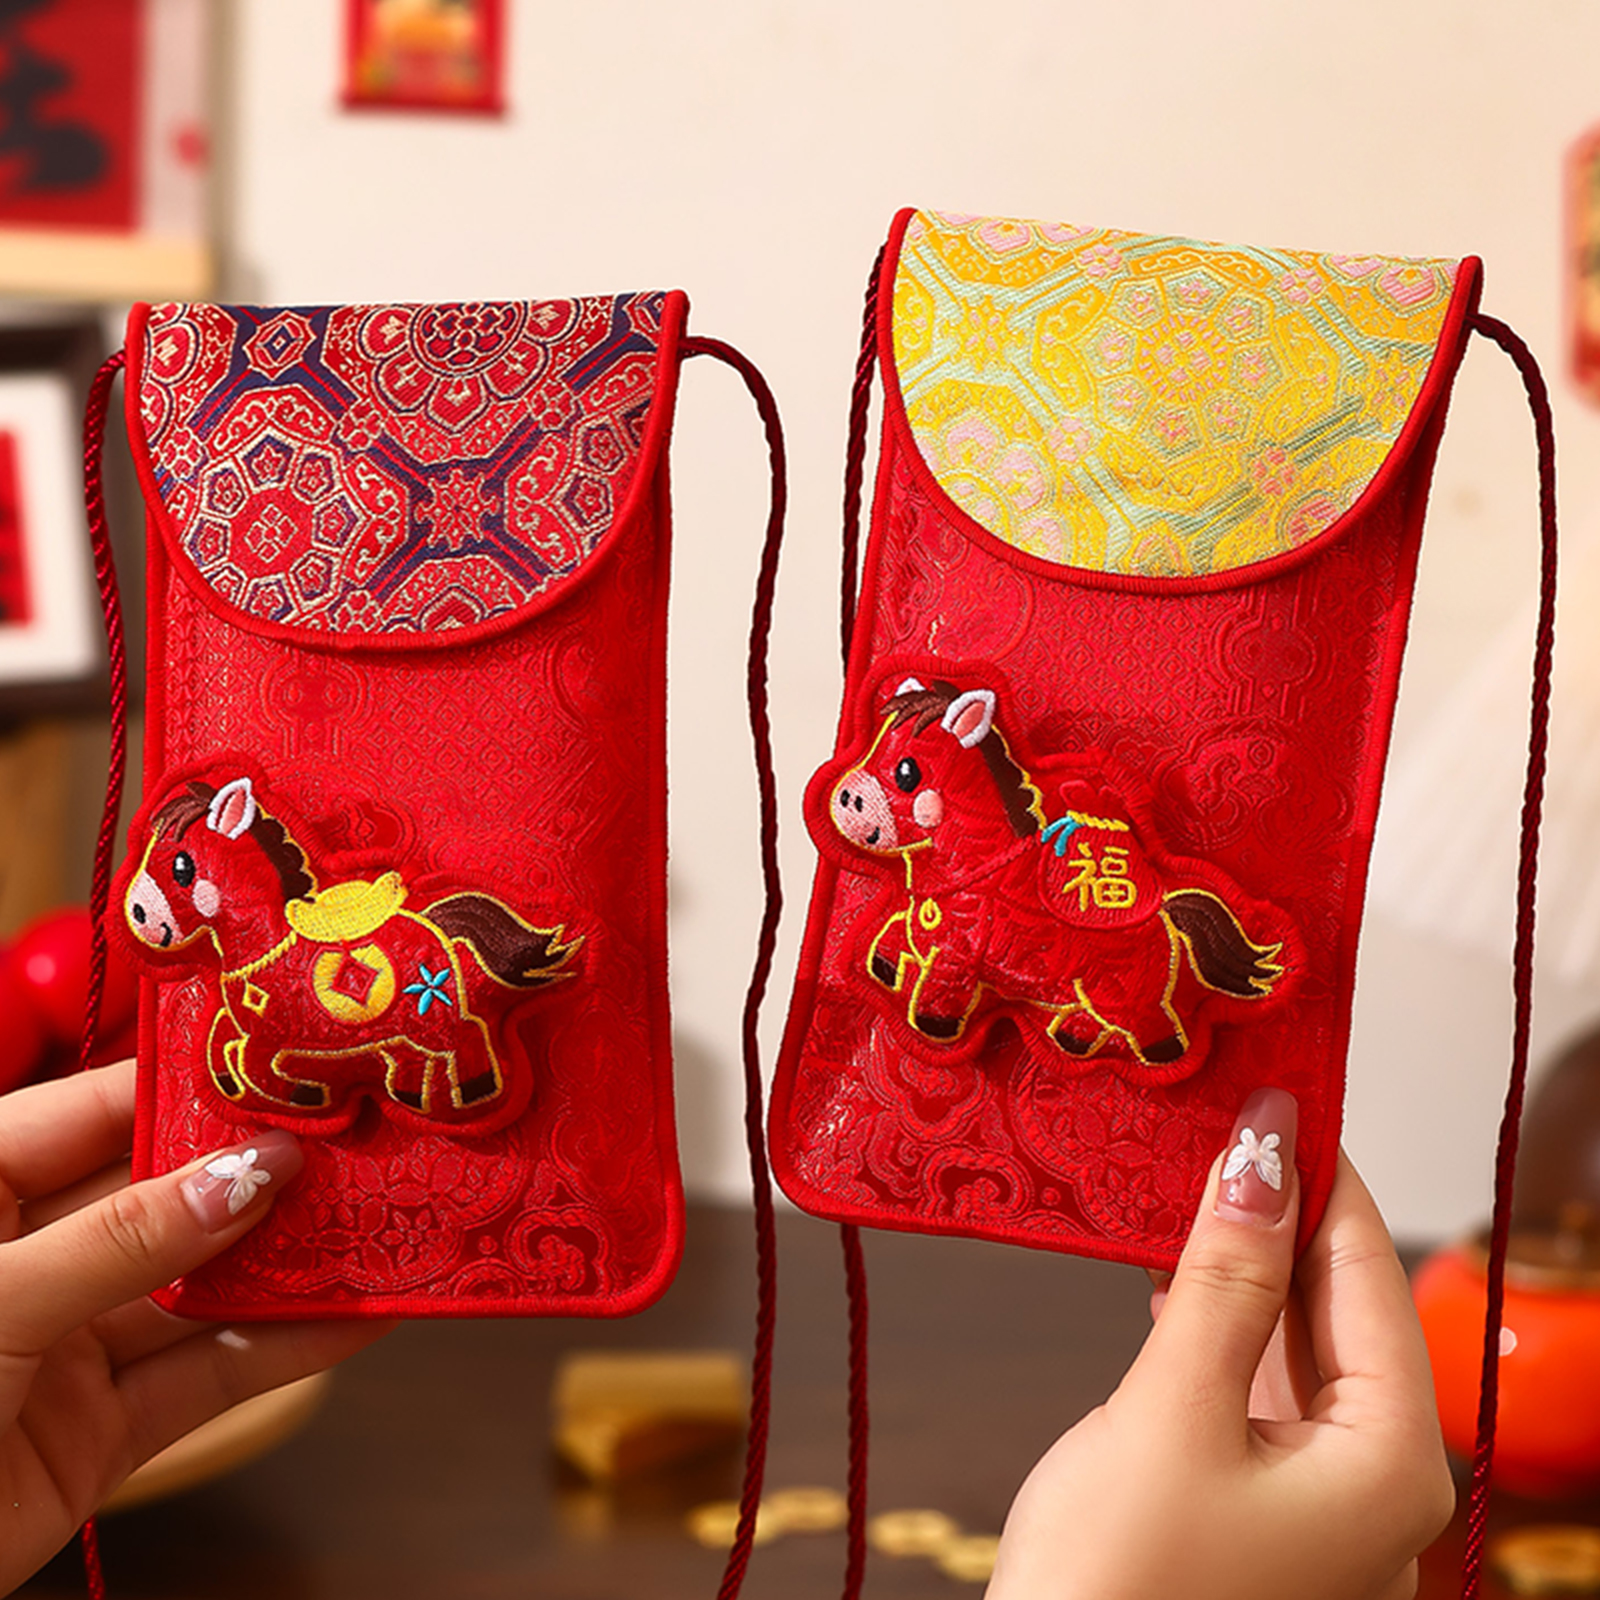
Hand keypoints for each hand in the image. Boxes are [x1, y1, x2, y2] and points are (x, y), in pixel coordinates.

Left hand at [0, 1060, 389, 1593]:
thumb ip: (126, 1238)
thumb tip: (249, 1174)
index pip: (92, 1113)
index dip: (188, 1090)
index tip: (286, 1069)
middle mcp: (28, 1261)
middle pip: (164, 1201)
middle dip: (261, 1177)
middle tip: (359, 1145)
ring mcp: (67, 1348)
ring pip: (198, 1291)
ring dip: (289, 1264)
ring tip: (380, 1222)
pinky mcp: (100, 1434)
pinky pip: (204, 1380)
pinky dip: (282, 1352)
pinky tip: (354, 1318)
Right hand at [988, 1092, 1453, 1599]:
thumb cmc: (1116, 1586)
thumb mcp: (1171, 1408)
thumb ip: (1224, 1276)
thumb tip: (1264, 1152)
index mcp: (1390, 1462)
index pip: (1365, 1272)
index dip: (1321, 1169)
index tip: (1278, 1083)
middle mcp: (1371, 1483)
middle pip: (1333, 1306)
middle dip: (1276, 1208)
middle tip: (1221, 1113)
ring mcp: (1313, 1502)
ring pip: (1287, 1342)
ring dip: (1237, 1259)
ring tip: (1186, 1170)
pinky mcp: (1253, 1508)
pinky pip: (1248, 1387)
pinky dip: (1211, 1321)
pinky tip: (1167, 1268)